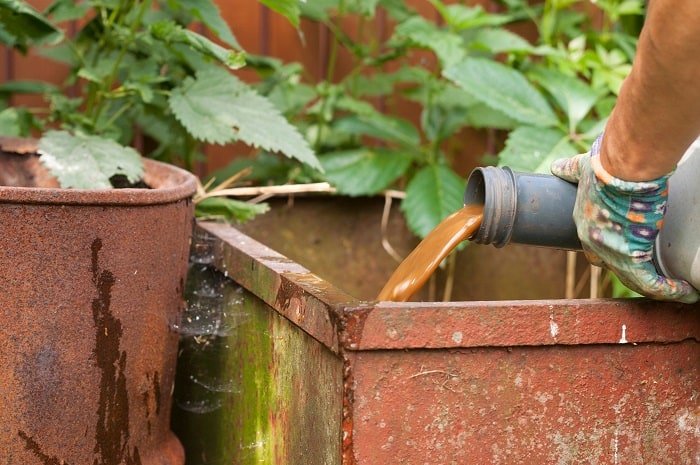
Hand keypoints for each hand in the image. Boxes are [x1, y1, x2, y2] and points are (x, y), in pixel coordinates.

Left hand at [551, 136, 698, 302]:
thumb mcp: (583, 168)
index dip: (609, 248)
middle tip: (652, 272)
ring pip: (632, 279)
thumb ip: (570, 169)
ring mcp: (610, 251)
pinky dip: (669, 290)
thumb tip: (556, 166)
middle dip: (629, 269)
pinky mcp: (631, 257)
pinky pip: (650, 283)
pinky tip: (686, 292)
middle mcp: (593, 241)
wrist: (623, 169)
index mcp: (584, 221)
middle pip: (609, 265)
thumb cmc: (608, 163)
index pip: (594, 244)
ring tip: (677, 291)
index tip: (628, 249)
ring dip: (655, 287)